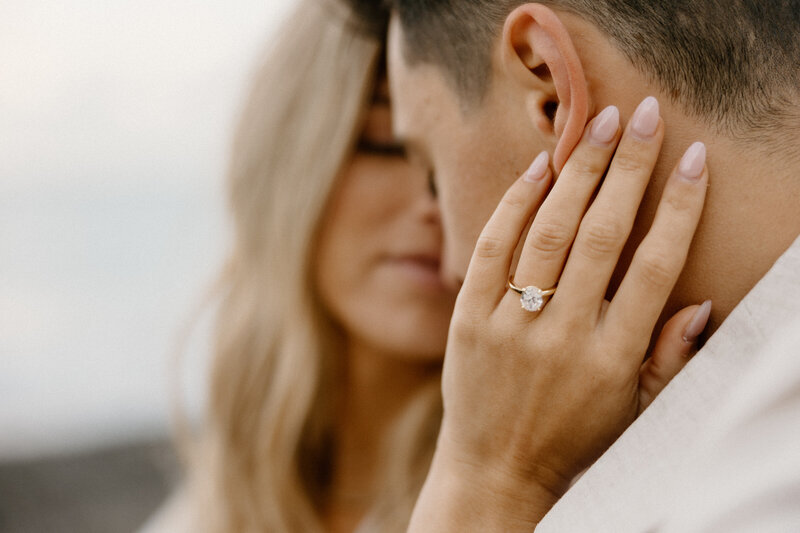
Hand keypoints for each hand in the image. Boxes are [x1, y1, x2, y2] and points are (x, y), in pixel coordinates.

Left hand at [409, 97, 709, 530]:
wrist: (497, 471)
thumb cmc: (574, 436)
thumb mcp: (634, 409)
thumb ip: (669, 358)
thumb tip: (703, 303)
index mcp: (613, 358)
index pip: (654, 266)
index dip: (678, 206)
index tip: (694, 158)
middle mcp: (563, 337)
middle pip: (602, 234)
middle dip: (627, 168)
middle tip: (642, 116)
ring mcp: (511, 326)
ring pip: (548, 233)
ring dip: (576, 172)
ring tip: (596, 125)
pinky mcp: (468, 320)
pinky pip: (492, 249)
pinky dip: (514, 204)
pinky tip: (538, 167)